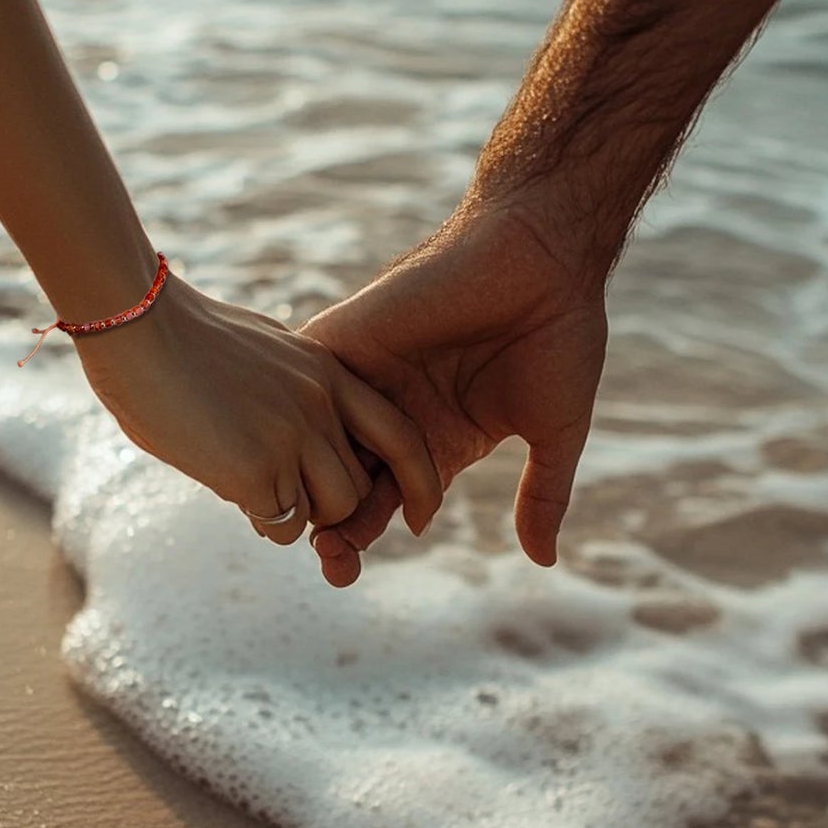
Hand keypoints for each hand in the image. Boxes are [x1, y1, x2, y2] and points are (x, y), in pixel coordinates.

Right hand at [76, 273, 442, 543]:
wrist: (135, 326)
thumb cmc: (179, 337)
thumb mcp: (262, 350)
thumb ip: (294, 384)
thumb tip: (300, 425)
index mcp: (328, 371)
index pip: (400, 435)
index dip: (416, 478)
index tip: (417, 512)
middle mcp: (321, 404)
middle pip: (361, 486)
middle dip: (328, 502)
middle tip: (281, 490)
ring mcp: (292, 436)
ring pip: (331, 511)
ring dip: (296, 515)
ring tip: (249, 485)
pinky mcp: (258, 469)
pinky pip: (283, 527)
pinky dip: (261, 520)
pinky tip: (225, 484)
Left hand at [301, 199, 607, 584]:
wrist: (545, 255)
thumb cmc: (559, 335)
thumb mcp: (555, 431)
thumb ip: (543, 495)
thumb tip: (544, 561)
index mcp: (435, 440)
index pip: (381, 500)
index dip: (358, 536)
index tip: (343, 571)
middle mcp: (394, 412)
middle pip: (339, 477)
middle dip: (325, 522)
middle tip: (323, 559)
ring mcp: (367, 375)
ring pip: (315, 437)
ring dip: (300, 476)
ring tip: (296, 521)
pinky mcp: (348, 336)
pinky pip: (302, 379)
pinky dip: (284, 412)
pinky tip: (267, 448)